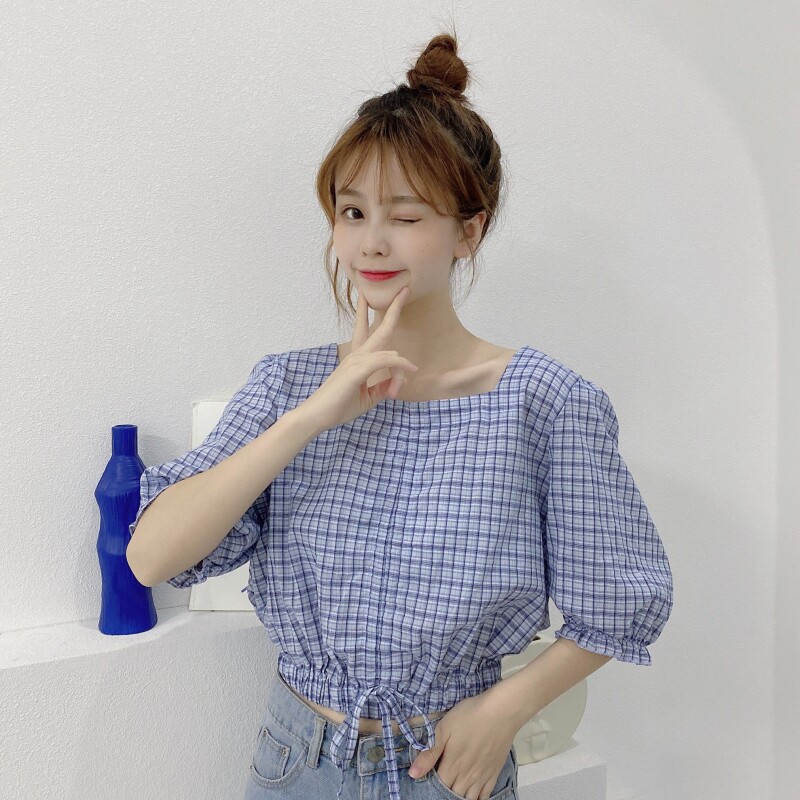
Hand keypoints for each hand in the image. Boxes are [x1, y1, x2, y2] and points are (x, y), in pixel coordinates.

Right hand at [299, 286, 418, 431]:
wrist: (315, 417)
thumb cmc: (337, 407)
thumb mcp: (367, 397)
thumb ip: (382, 387)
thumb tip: (397, 380)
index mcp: (357, 359)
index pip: (368, 331)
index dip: (380, 318)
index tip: (391, 307)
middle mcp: (356, 355)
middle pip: (379, 327)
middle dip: (393, 308)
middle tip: (405, 290)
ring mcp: (355, 361)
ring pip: (389, 354)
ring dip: (401, 368)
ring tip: (399, 388)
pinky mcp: (356, 371)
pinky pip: (384, 361)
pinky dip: (398, 364)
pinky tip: (408, 369)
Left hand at [408, 692, 516, 799]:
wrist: (500, 712)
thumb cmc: (470, 716)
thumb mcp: (444, 728)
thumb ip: (429, 753)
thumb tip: (413, 774)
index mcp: (452, 765)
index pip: (439, 786)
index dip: (433, 784)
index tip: (430, 775)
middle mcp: (466, 776)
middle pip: (453, 794)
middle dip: (445, 791)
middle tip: (443, 780)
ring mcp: (482, 776)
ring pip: (469, 798)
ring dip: (460, 796)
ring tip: (456, 788)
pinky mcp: (494, 772)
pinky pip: (485, 795)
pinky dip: (478, 798)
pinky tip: (473, 795)